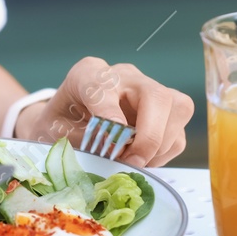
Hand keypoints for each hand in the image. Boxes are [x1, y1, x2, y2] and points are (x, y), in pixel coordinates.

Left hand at [14, 56, 194, 165]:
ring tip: (132, 161)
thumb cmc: (64, 122)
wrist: (69, 120)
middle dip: (150, 135)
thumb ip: (81, 138)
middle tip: (132, 161)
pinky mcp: (166, 112)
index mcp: (88, 74)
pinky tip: (140, 158)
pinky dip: (162, 154)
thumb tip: (112, 150)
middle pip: (156, 95)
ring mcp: (148, 91)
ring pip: (178, 109)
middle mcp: (124, 76)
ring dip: (159, 145)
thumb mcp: (57, 130)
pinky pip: (178, 135)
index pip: (103, 86)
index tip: (112, 141)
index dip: (110, 114)